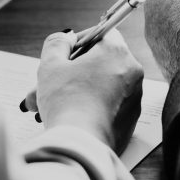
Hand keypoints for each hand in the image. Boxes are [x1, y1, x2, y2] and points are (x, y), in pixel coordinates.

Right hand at [25, 29, 143, 154]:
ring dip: (75, 91)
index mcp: (116, 52)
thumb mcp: (51, 64)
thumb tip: (66, 39)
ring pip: (100, 87)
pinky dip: (88, 108)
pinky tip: (65, 117)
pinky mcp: (130, 121)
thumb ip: (57, 43)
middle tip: (48, 83)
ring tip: (45, 106)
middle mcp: (131, 72)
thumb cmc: (66, 102)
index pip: (102, 33)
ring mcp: (133, 98)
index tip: (64, 54)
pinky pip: (107, 106)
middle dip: (71, 72)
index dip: (80, 41)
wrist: (81, 145)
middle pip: (99, 63)